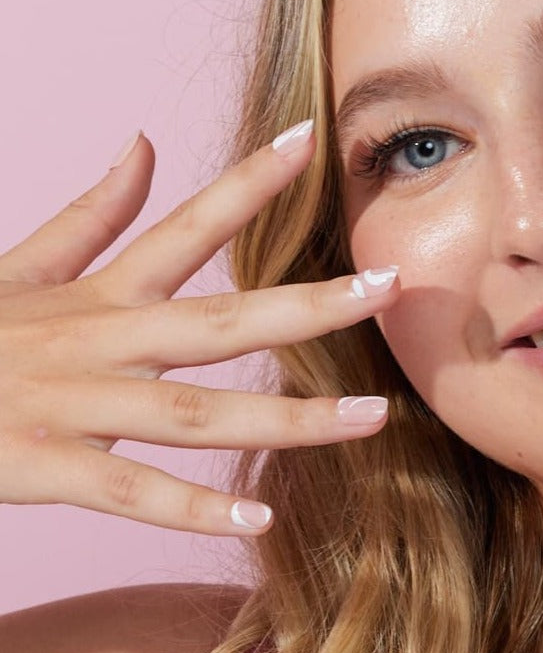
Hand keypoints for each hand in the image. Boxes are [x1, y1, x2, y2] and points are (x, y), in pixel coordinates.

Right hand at [0, 122, 396, 534]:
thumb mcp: (21, 267)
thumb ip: (92, 212)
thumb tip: (144, 139)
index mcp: (101, 294)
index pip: (189, 225)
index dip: (250, 181)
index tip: (314, 138)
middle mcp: (99, 341)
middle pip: (223, 319)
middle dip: (313, 305)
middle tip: (394, 285)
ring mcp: (74, 405)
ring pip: (199, 411)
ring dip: (291, 417)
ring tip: (373, 417)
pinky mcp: (43, 466)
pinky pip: (131, 491)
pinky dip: (194, 507)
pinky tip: (262, 514)